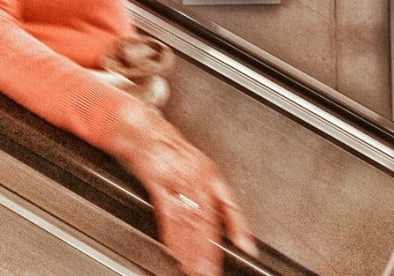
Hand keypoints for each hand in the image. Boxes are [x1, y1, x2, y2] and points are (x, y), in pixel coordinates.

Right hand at [110, 104, 257, 274]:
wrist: (145, 132)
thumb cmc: (172, 153)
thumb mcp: (198, 168)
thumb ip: (211, 194)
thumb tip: (227, 223)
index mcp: (210, 174)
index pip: (230, 203)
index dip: (239, 226)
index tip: (248, 248)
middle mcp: (198, 176)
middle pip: (208, 217)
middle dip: (210, 248)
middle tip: (210, 271)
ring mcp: (179, 178)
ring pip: (190, 219)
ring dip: (193, 248)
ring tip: (195, 269)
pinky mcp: (159, 181)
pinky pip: (169, 213)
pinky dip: (173, 236)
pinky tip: (176, 252)